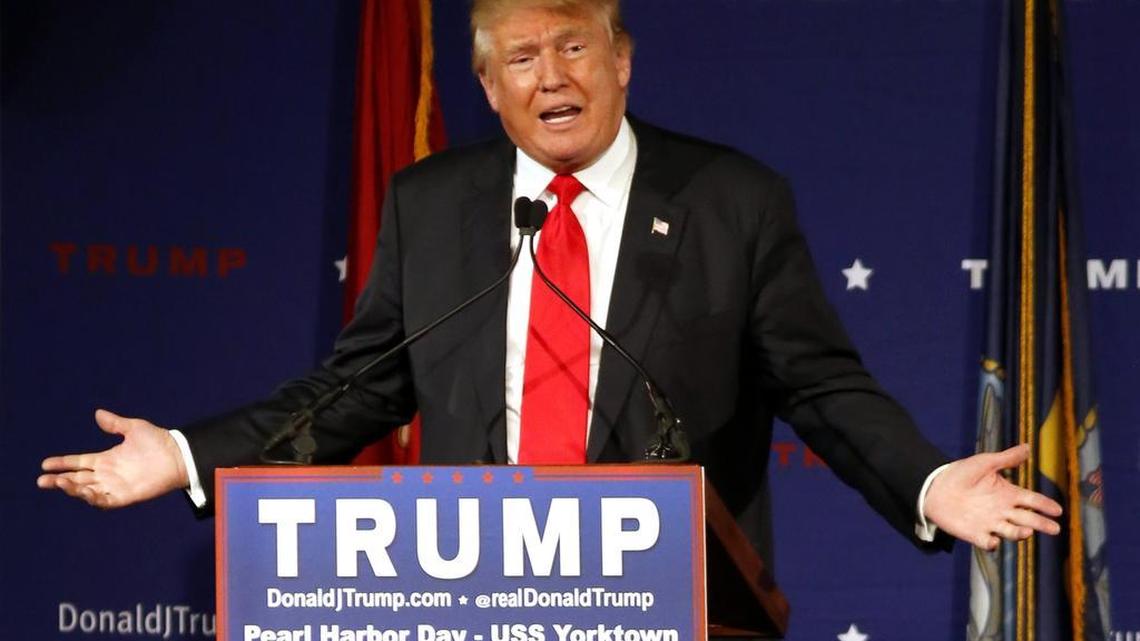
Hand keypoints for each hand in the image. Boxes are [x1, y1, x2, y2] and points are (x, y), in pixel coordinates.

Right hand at [37, 409, 188, 508]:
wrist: (178, 455)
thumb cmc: (158, 441)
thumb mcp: (134, 428)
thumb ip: (115, 423)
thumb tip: (97, 413)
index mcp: (106, 459)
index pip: (78, 462)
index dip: (62, 463)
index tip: (45, 463)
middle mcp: (107, 474)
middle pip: (77, 479)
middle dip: (59, 480)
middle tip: (43, 480)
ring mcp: (115, 486)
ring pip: (87, 491)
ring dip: (72, 489)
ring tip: (60, 482)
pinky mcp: (125, 496)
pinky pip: (105, 501)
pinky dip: (93, 499)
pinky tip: (84, 492)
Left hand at [923, 443, 1062, 549]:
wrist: (935, 487)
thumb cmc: (961, 473)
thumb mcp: (985, 462)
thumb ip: (1006, 458)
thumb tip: (1027, 447)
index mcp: (1008, 493)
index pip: (1032, 500)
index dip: (1045, 505)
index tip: (1058, 510)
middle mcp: (1003, 510)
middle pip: (1027, 519)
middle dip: (1041, 524)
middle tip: (1055, 528)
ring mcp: (990, 523)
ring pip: (1011, 532)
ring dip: (1019, 534)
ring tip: (1028, 531)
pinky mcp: (975, 534)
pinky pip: (986, 542)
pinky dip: (991, 544)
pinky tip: (993, 541)